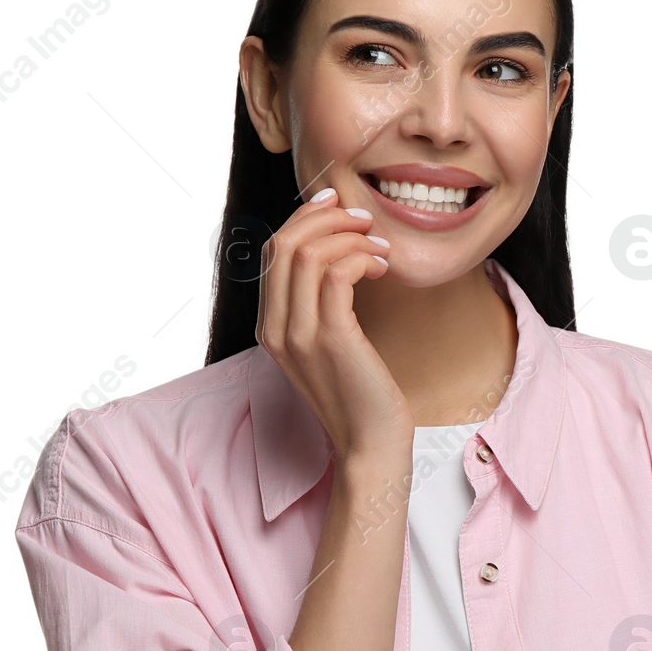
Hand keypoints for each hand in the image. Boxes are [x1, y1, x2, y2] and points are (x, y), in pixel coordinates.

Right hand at [256, 185, 411, 461]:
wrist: (371, 445)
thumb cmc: (360, 393)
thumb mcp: (329, 344)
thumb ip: (320, 304)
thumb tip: (337, 250)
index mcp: (269, 327)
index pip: (274, 251)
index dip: (304, 217)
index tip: (338, 205)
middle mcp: (274, 328)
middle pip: (285, 243)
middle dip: (327, 217)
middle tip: (365, 220)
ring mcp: (298, 334)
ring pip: (309, 252)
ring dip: (350, 236)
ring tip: (380, 248)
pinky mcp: (331, 339)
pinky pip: (338, 272)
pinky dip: (361, 256)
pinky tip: (383, 267)